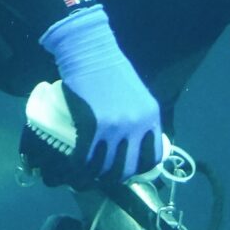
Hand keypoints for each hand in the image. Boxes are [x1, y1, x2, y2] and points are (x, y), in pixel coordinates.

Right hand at [39, 4, 167, 180]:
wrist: (91, 51)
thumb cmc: (113, 70)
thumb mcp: (138, 96)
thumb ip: (140, 118)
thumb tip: (133, 141)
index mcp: (151, 117)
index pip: (154, 157)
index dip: (140, 169)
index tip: (128, 170)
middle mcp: (137, 126)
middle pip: (129, 168)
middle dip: (115, 177)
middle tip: (104, 176)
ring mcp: (114, 127)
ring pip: (106, 167)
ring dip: (95, 175)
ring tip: (87, 174)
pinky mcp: (92, 126)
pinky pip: (86, 157)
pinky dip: (79, 166)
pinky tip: (75, 166)